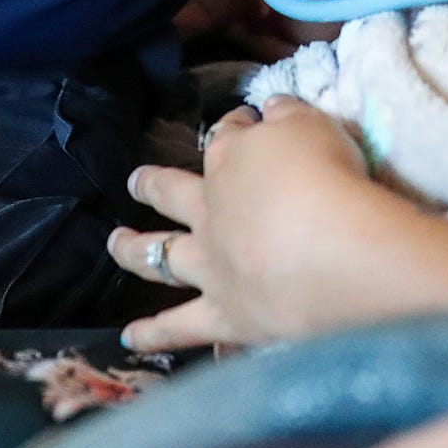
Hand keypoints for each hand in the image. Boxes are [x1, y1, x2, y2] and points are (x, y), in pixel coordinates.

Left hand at [112, 100, 447, 350]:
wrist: (332, 249)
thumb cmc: (327, 178)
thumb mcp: (314, 126)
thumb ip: (290, 116)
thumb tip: (272, 108)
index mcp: (232, 161)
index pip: (227, 135)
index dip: (234, 126)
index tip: (243, 120)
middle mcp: (211, 212)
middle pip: (172, 194)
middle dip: (153, 185)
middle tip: (135, 181)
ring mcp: (210, 265)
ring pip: (160, 257)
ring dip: (133, 250)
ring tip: (115, 244)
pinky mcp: (223, 314)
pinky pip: (181, 327)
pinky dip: (155, 335)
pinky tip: (130, 339)